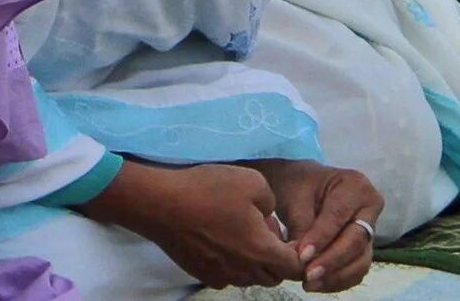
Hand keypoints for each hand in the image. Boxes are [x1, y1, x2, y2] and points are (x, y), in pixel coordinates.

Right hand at [88, 159, 305, 289]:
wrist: (161, 204)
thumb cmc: (208, 190)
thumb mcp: (253, 181)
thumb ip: (272, 201)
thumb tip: (269, 216)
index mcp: (262, 250)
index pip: (295, 267)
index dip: (297, 253)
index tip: (288, 236)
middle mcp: (245, 270)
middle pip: (274, 276)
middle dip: (277, 259)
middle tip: (264, 230)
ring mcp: (222, 275)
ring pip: (251, 278)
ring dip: (254, 262)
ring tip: (240, 232)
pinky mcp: (203, 275)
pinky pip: (229, 275)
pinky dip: (233, 264)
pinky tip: (220, 240)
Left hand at [256, 159, 384, 291]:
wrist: (302, 186)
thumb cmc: (299, 185)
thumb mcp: (295, 197)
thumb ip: (301, 226)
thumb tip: (301, 260)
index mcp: (355, 186)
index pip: (339, 216)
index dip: (321, 239)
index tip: (302, 256)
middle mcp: (369, 208)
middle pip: (355, 241)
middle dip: (331, 261)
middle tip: (307, 275)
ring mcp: (370, 230)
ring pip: (361, 260)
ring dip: (336, 276)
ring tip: (310, 283)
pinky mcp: (364, 249)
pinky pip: (357, 270)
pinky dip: (339, 280)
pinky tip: (319, 284)